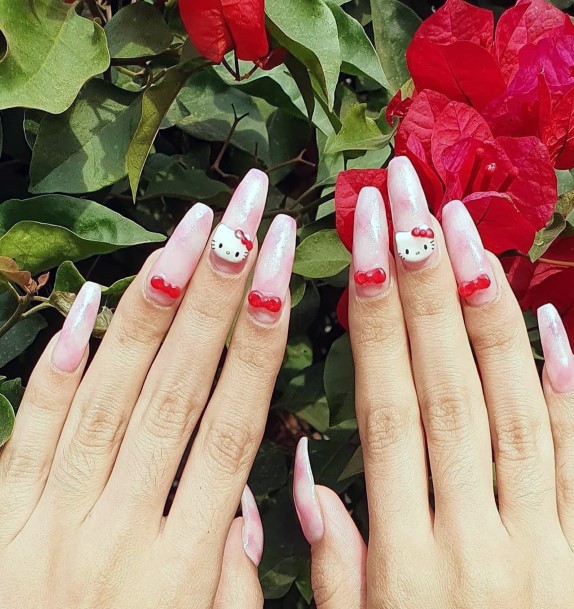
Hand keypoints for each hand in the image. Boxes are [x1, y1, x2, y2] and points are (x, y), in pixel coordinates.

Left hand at [0, 169, 295, 608]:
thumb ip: (234, 574)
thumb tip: (249, 495)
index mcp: (182, 568)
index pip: (233, 424)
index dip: (262, 341)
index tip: (282, 269)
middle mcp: (119, 529)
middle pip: (180, 387)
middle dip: (220, 291)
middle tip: (247, 216)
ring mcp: (50, 521)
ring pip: (112, 391)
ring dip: (153, 304)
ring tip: (191, 232)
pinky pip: (29, 432)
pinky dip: (59, 365)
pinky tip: (88, 302)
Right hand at [293, 157, 573, 608]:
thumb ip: (337, 560)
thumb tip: (307, 474)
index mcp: (406, 561)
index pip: (385, 406)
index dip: (373, 319)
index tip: (362, 243)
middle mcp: (476, 535)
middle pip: (446, 381)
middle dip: (421, 279)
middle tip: (407, 197)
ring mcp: (548, 544)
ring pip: (514, 402)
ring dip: (488, 309)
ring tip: (466, 227)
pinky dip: (572, 388)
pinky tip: (552, 323)